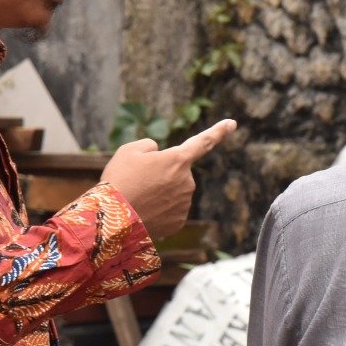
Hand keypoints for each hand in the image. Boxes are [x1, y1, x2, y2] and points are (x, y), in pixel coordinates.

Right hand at [100, 119, 236, 241]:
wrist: (113, 219)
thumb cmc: (119, 180)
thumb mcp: (128, 151)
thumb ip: (149, 146)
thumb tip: (158, 153)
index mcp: (178, 159)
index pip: (203, 142)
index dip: (218, 132)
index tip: (232, 124)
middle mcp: (187, 181)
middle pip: (177, 173)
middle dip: (162, 175)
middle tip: (138, 181)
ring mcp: (184, 204)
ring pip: (173, 192)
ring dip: (158, 193)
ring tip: (137, 197)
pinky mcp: (178, 222)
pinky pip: (170, 210)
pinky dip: (158, 210)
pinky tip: (142, 211)